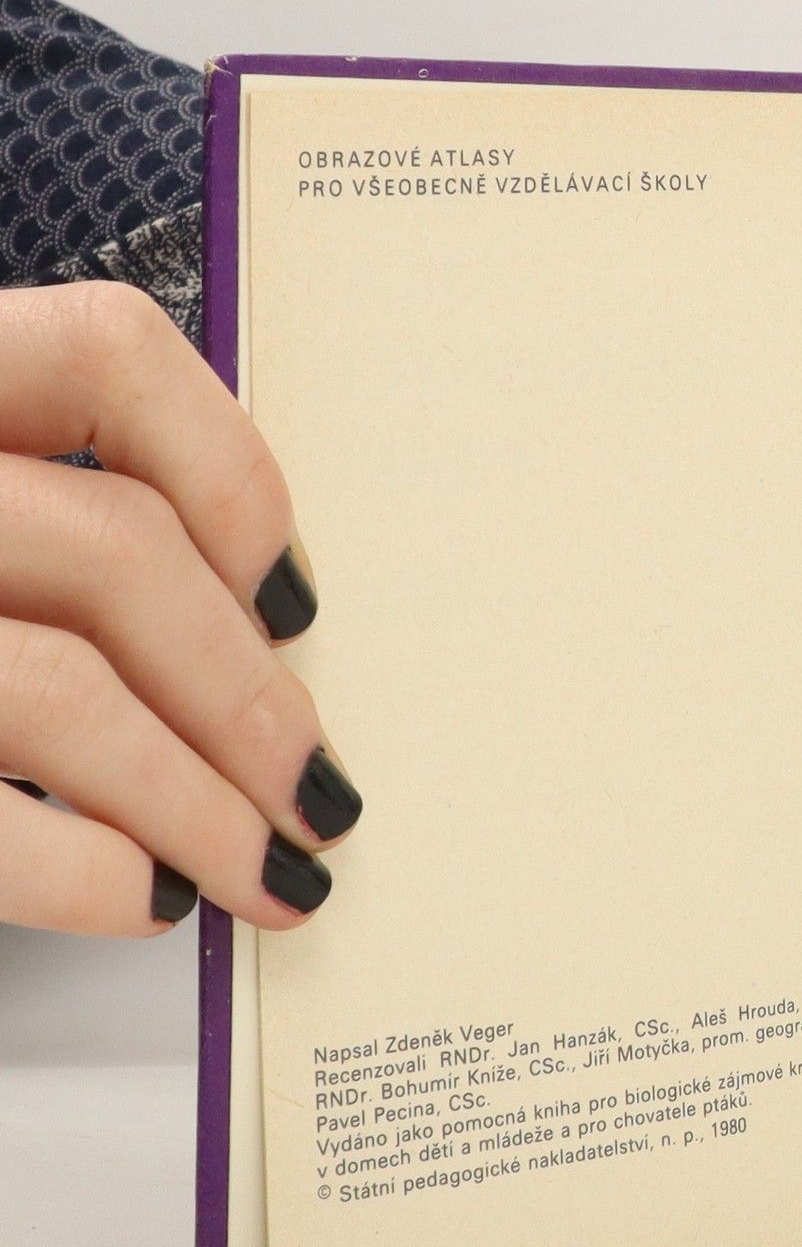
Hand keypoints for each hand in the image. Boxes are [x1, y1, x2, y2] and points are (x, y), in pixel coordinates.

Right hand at [0, 282, 356, 935]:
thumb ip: (40, 522)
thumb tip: (253, 635)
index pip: (107, 349)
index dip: (232, 472)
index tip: (292, 598)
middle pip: (115, 549)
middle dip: (250, 696)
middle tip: (317, 792)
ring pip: (58, 684)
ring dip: (197, 800)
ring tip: (265, 867)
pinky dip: (87, 867)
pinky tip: (144, 897)